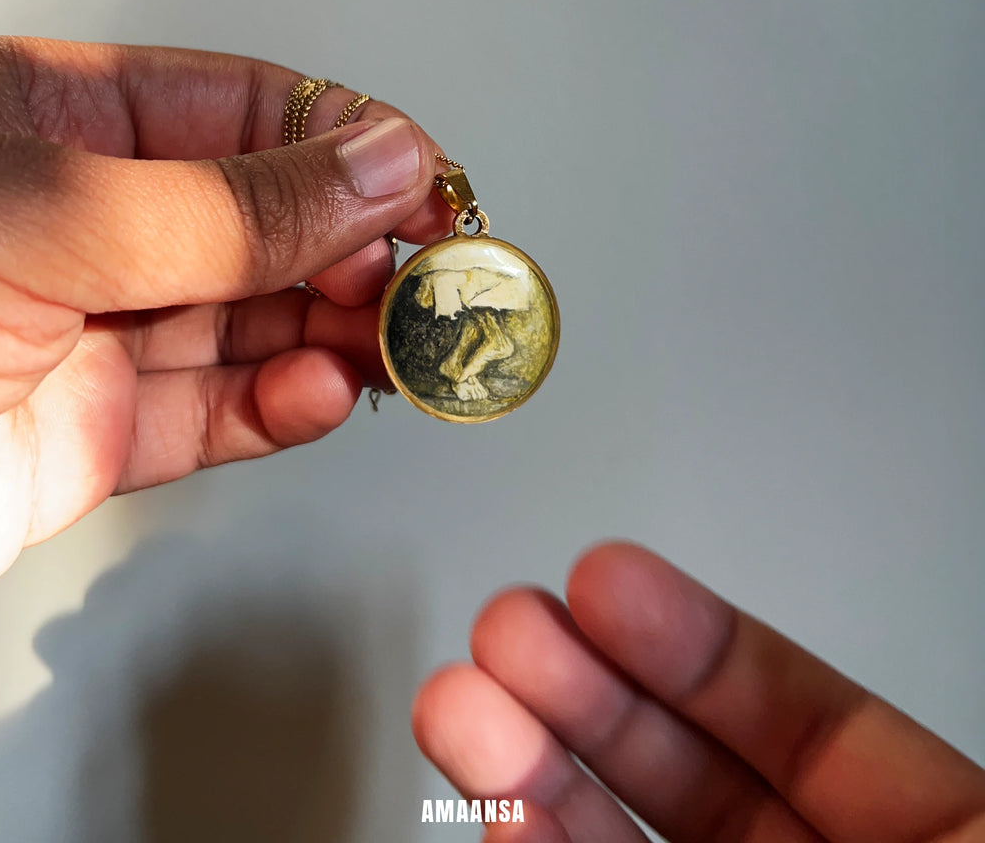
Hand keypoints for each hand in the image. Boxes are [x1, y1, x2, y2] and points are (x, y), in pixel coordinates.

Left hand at [0, 36, 451, 602]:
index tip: (423, 179)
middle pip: (264, 224)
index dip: (344, 142)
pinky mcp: (97, 439)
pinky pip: (218, 414)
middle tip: (426, 276)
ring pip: (255, 323)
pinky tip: (324, 390)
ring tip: (395, 344)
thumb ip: (228, 201)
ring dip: (336, 334)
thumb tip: (376, 162)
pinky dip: (282, 407)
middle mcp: (85, 228)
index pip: (241, 112)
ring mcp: (95, 335)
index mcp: (57, 126)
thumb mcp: (44, 213)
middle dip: (353, 250)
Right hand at [413, 541, 984, 841]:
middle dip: (584, 683)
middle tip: (510, 622)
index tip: (606, 580)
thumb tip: (705, 688)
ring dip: (534, 764)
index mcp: (930, 838)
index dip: (694, 641)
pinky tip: (503, 807)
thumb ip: (860, 786)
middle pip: (687, 768)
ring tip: (466, 698)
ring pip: (618, 841)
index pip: (795, 717)